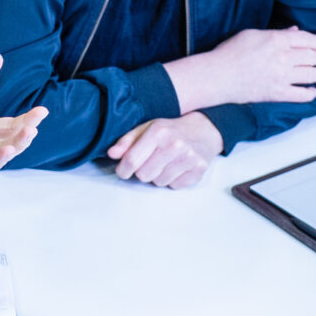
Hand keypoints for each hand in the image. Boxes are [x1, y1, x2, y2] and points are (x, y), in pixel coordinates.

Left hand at [105, 113, 222, 189]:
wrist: (204, 130)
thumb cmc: (171, 130)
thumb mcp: (147, 128)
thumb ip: (127, 141)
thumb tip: (111, 154)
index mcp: (158, 132)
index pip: (132, 160)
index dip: (123, 170)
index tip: (123, 171)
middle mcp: (175, 145)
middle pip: (143, 175)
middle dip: (143, 171)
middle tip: (151, 162)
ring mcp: (189, 158)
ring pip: (158, 182)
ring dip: (159, 176)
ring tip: (166, 163)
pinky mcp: (198, 170)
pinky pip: (174, 186)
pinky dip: (173, 179)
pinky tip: (177, 167)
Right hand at [168, 27, 315, 110]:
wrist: (218, 76)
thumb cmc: (230, 52)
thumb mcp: (253, 34)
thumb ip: (277, 34)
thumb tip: (294, 32)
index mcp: (276, 40)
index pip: (306, 39)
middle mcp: (282, 58)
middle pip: (312, 56)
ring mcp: (281, 77)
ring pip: (311, 75)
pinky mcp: (277, 93)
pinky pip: (299, 94)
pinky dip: (309, 93)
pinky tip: (314, 91)